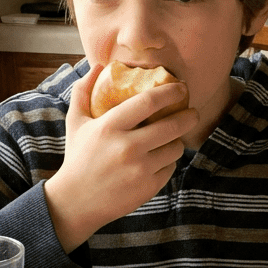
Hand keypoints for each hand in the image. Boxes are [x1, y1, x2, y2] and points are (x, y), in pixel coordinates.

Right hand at [43, 63, 197, 250]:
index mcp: (110, 127)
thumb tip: (99, 66)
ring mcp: (140, 169)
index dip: (170, 92)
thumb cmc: (77, 157)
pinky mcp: (148, 187)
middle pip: (172, 125)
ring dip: (178, 140)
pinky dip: (168, 161)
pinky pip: (170, 167)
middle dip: (189, 116)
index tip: (181, 88)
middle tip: (192, 112)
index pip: (148, 102)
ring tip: (172, 138)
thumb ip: (83, 91)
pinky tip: (160, 158)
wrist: (76, 202)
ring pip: (175, 148)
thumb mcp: (75, 122)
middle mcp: (127, 147)